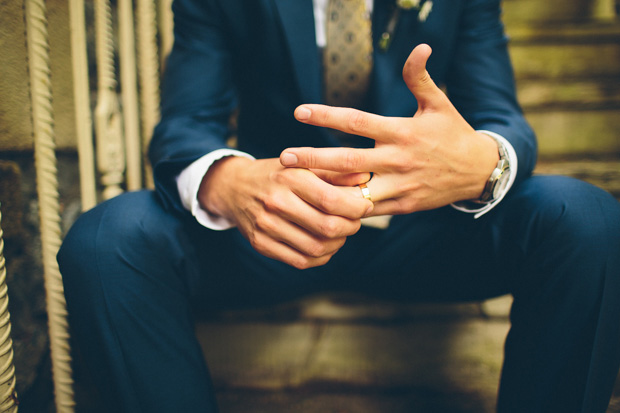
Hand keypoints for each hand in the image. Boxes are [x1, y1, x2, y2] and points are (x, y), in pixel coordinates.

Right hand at [198, 157, 372, 268]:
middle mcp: (276, 202)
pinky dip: (321, 257)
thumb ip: (335, 172)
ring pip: (316, 248)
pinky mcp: (261, 244)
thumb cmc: (278, 175)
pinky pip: (300, 261)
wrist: (235, 187)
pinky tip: (325, 246)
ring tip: (341, 233)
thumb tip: (365, 177)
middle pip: (327, 227)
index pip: (332, 200)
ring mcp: (266, 225)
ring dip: (337, 244)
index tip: (366, 206)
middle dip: (350, 227)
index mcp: (290, 177)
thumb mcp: (303, 165)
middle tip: (355, 222)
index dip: (356, 208)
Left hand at [279, 44, 498, 215]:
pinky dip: (346, 209)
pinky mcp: (402, 206)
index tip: (299, 112)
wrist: (478, 172)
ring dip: (325, 190)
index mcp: (402, 132)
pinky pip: (369, 210)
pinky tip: (322, 206)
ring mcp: (400, 186)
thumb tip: (420, 47)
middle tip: (284, 158)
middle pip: (349, 160)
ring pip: (356, 191)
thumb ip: (420, 78)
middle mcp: (398, 159)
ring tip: (295, 187)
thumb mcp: (439, 103)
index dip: (327, 117)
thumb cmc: (453, 133)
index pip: (358, 121)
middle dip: (314, 159)